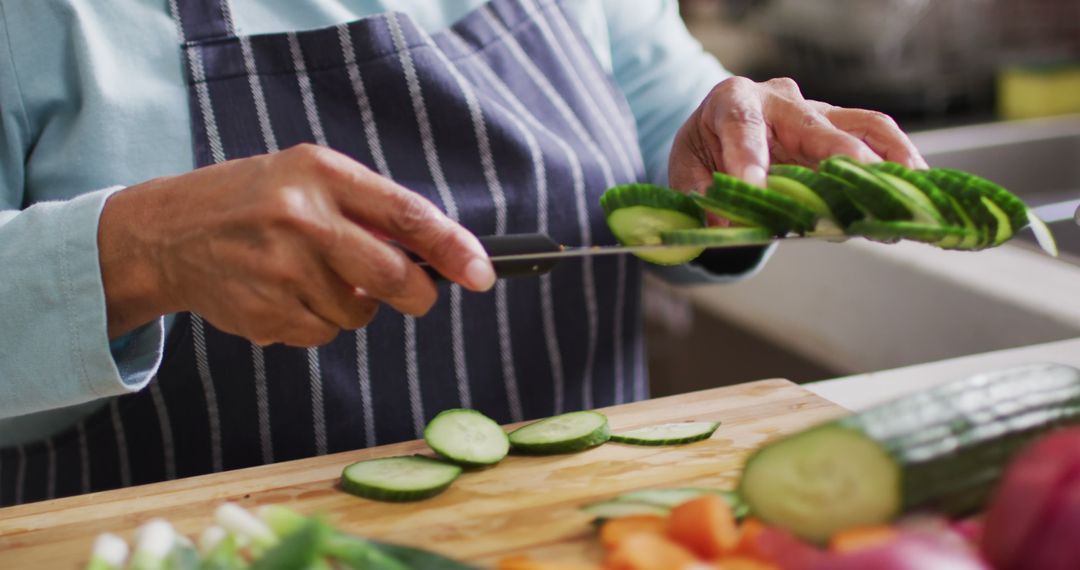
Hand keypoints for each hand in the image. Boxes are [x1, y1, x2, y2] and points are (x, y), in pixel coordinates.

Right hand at [98, 144, 494, 345]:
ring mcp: (279, 271)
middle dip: (417, 295)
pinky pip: (321, 334)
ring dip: (353, 305)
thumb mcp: (308, 178)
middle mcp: (301, 220)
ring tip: (310, 276)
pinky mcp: (263, 314)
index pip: (406, 214)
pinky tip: (284, 295)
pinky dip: (317, 322)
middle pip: (392, 276)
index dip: (452, 247)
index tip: (483, 273)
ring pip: (358, 314)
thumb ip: (369, 210)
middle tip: (418, 296)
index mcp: (320, 174)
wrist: (166, 233)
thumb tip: (438, 256)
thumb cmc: (255, 202)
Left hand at [668, 76, 927, 192]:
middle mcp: (780, 100)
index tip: (753, 187)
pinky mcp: (840, 131)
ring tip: (909, 190)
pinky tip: (915, 191)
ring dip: (889, 157)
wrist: (718, 133)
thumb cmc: (703, 151)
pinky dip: (898, 164)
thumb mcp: (685, 171)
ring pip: (862, 125)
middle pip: (815, 124)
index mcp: (732, 100)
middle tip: (860, 191)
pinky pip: (877, 141)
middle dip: (839, 157)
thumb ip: (696, 196)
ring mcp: (817, 113)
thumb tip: (723, 222)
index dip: (749, 156)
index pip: (742, 125)